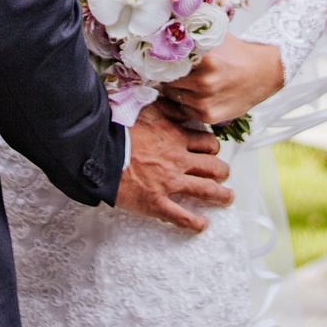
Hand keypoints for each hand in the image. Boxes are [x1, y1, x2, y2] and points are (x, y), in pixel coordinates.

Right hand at [114, 105, 232, 232]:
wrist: (99, 151)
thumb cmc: (119, 129)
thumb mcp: (148, 109)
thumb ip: (167, 108)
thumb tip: (179, 102)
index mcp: (176, 138)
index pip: (207, 143)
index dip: (213, 148)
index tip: (212, 151)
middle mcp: (178, 161)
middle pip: (212, 167)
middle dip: (222, 171)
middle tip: (223, 174)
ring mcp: (169, 183)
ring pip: (205, 190)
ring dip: (220, 196)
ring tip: (227, 198)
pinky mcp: (157, 203)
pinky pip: (181, 216)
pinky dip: (194, 223)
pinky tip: (203, 225)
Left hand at [154, 40, 283, 129]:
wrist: (264, 73)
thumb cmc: (237, 53)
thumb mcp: (217, 37)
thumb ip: (192, 35)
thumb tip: (165, 26)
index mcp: (205, 60)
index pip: (167, 62)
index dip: (162, 59)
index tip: (159, 57)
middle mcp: (204, 83)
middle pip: (167, 80)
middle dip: (168, 74)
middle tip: (172, 69)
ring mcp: (205, 102)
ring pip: (173, 95)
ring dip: (176, 89)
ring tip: (188, 80)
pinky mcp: (208, 116)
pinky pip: (184, 109)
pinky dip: (186, 102)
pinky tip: (197, 92)